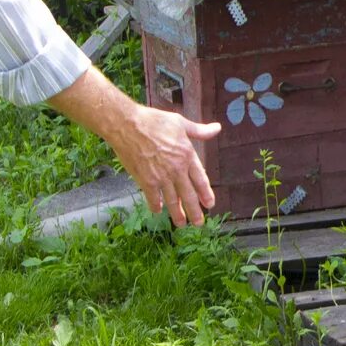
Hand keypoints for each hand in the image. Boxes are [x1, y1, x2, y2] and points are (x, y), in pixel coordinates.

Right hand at [110, 101, 221, 225]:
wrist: (128, 125)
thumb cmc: (153, 121)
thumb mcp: (180, 123)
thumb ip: (199, 131)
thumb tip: (217, 128)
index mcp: (187, 155)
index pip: (201, 180)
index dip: (206, 194)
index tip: (210, 204)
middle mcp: (177, 169)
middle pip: (189, 195)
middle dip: (195, 211)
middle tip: (199, 223)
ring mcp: (161, 177)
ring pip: (172, 201)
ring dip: (178, 214)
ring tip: (182, 224)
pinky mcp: (146, 181)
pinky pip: (153, 198)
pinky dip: (156, 206)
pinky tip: (158, 210)